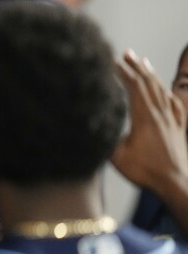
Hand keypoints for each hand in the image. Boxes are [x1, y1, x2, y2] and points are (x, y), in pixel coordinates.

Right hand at [112, 49, 187, 193]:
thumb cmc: (146, 171)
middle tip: (127, 53)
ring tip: (144, 62)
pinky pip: (174, 103)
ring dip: (151, 74)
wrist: (176, 182)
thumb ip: (105, 139)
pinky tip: (166, 90)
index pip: (134, 87)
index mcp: (144, 117)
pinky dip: (167, 92)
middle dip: (136, 66)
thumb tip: (92, 129)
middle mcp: (160, 113)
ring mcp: (171, 119)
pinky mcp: (178, 128)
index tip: (113, 61)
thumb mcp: (117, 157)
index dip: (123, 72)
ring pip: (162, 90)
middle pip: (148, 83)